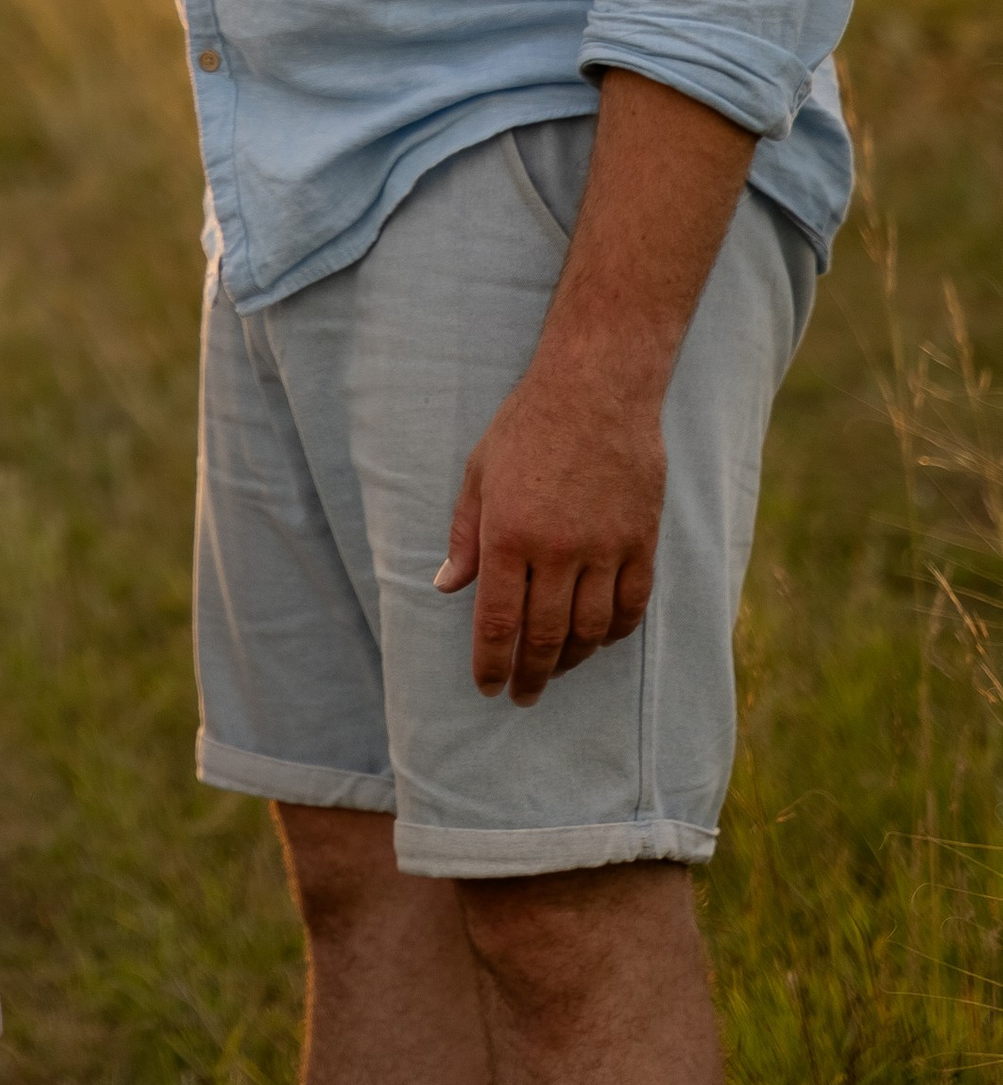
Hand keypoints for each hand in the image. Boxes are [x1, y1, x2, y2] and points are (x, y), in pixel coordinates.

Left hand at [436, 356, 664, 705]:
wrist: (596, 389)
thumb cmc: (527, 426)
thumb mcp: (479, 473)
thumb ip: (464, 535)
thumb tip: (445, 586)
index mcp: (507, 535)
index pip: (498, 622)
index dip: (492, 664)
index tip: (488, 688)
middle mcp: (555, 551)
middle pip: (545, 637)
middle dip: (530, 675)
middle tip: (522, 696)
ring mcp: (603, 548)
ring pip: (590, 630)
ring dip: (573, 660)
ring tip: (558, 670)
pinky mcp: (640, 541)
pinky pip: (631, 605)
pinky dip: (615, 632)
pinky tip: (600, 640)